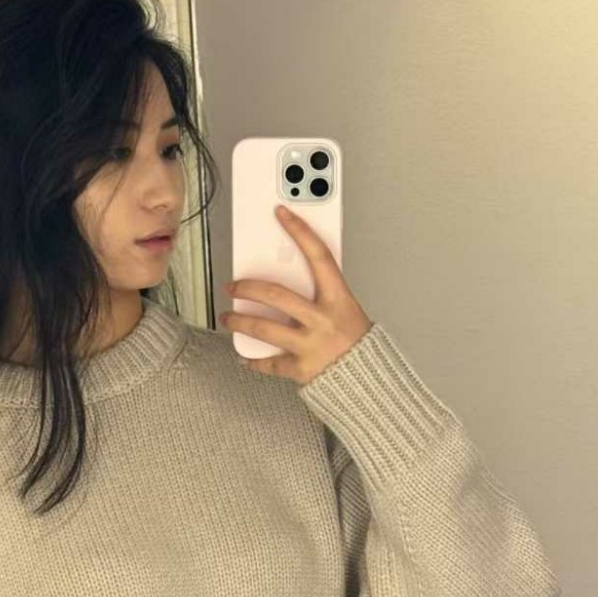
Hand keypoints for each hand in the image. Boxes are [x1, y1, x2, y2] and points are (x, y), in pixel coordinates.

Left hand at [219, 204, 373, 385]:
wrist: (369, 383)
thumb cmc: (356, 343)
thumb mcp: (346, 311)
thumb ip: (322, 296)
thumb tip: (288, 280)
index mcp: (339, 299)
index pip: (319, 255)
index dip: (300, 231)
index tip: (281, 213)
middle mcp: (323, 319)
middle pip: (276, 294)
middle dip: (248, 288)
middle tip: (234, 286)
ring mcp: (311, 344)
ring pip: (263, 327)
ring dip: (239, 321)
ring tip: (228, 318)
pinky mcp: (301, 369)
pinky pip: (269, 363)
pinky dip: (254, 361)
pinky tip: (245, 357)